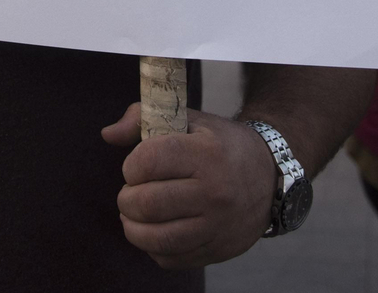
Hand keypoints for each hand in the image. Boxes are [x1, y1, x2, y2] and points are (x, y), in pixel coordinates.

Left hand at [101, 103, 272, 268]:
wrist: (270, 175)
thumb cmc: (220, 144)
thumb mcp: (189, 120)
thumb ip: (143, 119)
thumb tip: (108, 135)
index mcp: (206, 153)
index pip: (148, 161)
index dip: (131, 165)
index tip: (136, 166)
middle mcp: (215, 192)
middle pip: (147, 203)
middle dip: (127, 199)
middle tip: (131, 193)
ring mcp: (218, 226)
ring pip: (156, 238)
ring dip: (133, 227)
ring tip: (134, 215)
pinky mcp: (218, 250)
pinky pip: (170, 258)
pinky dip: (153, 247)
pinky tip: (156, 230)